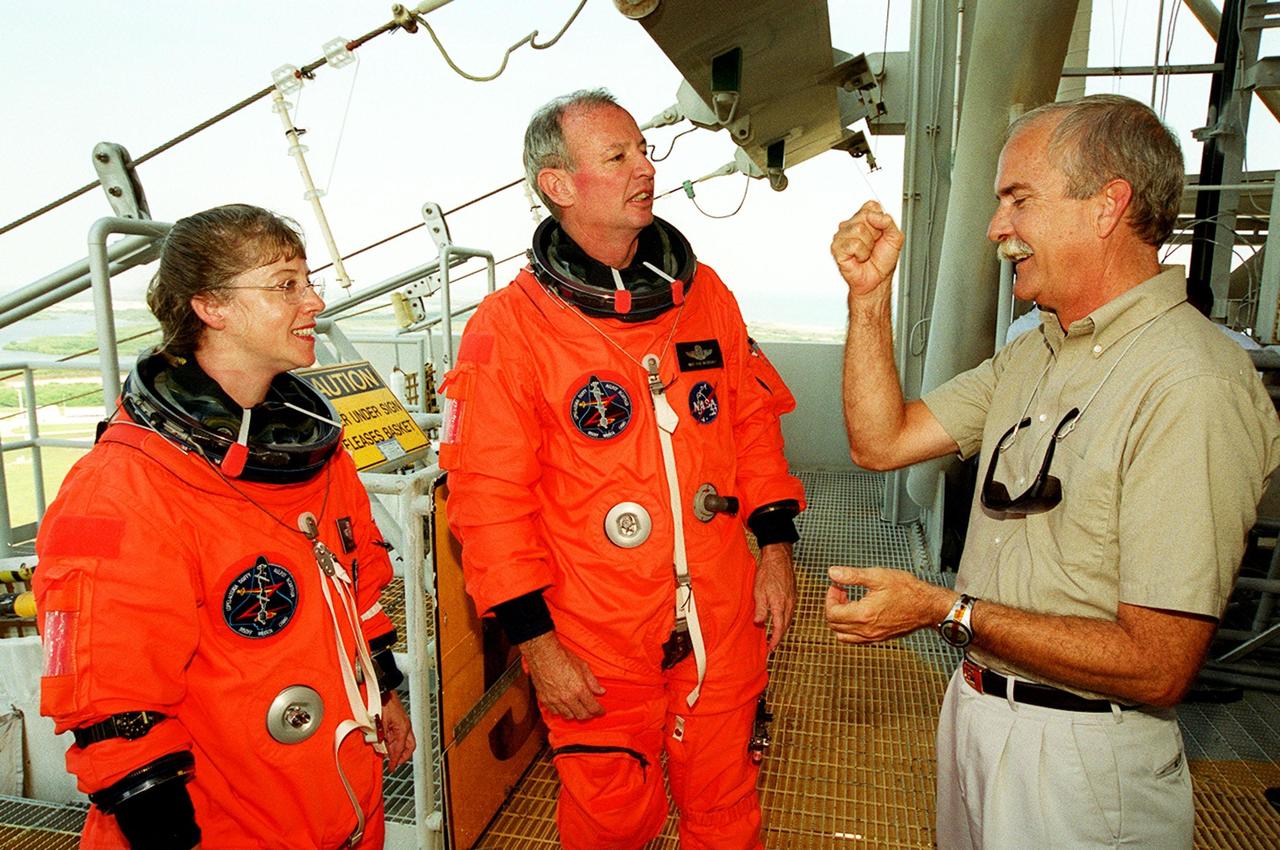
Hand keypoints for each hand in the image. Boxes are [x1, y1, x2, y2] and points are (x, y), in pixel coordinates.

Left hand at [380, 691, 415, 771]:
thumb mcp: (379, 723)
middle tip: (394, 763)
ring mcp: (403, 724)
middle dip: (402, 757)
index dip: (396, 760)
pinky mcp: (398, 722)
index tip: (392, 767)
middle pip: (409, 747)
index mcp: (403, 728)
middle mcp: (405, 727)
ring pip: (404, 742)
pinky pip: (398, 736)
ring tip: (387, 754)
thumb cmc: (383, 703)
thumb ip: (379, 737)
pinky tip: (385, 744)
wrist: (383, 691)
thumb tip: (378, 748)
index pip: (401, 749)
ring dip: (396, 749)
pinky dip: (392, 742)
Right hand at [520, 631, 605, 720]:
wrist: (542, 653)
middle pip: (581, 715)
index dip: (599, 711)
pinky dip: (561, 711)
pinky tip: (564, 707)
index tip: (601, 711)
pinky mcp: (544, 699)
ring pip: (568, 716)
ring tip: (578, 709)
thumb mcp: (582, 666)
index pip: (592, 708)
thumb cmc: (562, 656)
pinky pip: (554, 712)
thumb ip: (592, 681)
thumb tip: (601, 691)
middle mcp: (567, 697)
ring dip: (575, 714)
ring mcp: (554, 700)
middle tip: (591, 711)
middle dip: (589, 715)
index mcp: (579, 689)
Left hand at [753, 543, 795, 651]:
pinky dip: (785, 620)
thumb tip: (759, 623)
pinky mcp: (793, 596)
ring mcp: (792, 600)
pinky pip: (790, 612)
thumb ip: (761, 609)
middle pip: (785, 626)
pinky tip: (779, 619)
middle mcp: (789, 604)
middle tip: (771, 645)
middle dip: (779, 637)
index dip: (775, 640)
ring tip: (774, 635)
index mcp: (780, 605)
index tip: (771, 648)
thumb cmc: (768, 572)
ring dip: (782, 629)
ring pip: (788, 620)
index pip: (779, 628)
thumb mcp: (759, 591)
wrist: (779, 558)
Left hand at [824, 566, 951, 643]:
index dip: (830, 597)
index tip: (837, 586)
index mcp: (863, 614)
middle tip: (841, 592)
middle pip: (834, 625)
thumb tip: (833, 573)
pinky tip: (857, 613)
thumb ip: (852, 575)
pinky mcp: (879, 639)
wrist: (927, 606)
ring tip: (848, 603)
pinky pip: (855, 639)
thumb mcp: (877, 576)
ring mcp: (873, 637)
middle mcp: (866, 630)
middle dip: (833, 607)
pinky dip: (849, 629)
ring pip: (842, 635)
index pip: (832, 613)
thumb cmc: (907, 590)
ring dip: (839, 619)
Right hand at [830, 201, 904, 296]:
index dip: (879, 219)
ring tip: (866, 253)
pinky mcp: (837, 248)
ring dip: (868, 245)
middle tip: (873, 245)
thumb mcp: (895, 237)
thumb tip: (875, 215)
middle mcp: (850, 226)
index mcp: (863, 220)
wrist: (876, 280)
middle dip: (875, 233)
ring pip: (859, 229)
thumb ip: (888, 222)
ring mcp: (842, 236)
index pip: (871, 206)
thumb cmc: (882, 261)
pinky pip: (854, 244)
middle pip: (865, 216)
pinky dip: (861, 253)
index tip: (880, 233)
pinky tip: (859, 258)